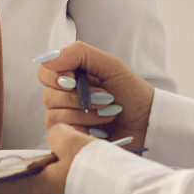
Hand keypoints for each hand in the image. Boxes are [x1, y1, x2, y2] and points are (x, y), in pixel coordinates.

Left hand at [0, 125, 91, 193]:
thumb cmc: (105, 174)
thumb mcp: (77, 144)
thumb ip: (59, 136)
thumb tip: (56, 137)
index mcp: (36, 191)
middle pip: (26, 187)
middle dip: (31, 172)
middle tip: (46, 158)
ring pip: (49, 192)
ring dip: (56, 178)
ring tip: (79, 161)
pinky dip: (72, 186)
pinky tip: (90, 175)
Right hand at [34, 42, 154, 149]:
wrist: (148, 123)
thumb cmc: (133, 93)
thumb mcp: (110, 65)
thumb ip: (79, 54)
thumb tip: (48, 59)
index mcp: (73, 77)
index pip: (45, 73)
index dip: (55, 77)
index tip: (74, 80)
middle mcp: (66, 98)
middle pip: (48, 96)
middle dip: (78, 98)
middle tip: (105, 97)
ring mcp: (68, 120)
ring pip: (54, 116)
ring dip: (85, 114)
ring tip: (108, 113)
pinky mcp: (72, 139)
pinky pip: (62, 134)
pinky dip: (84, 128)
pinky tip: (101, 129)